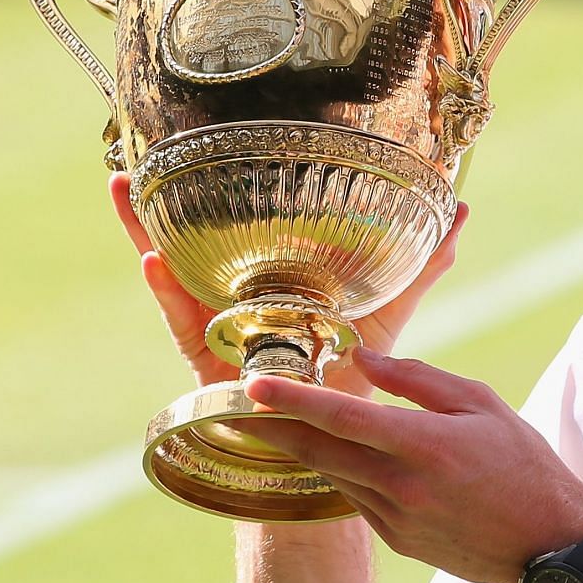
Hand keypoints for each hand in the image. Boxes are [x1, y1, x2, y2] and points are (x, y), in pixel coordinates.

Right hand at [109, 172, 467, 394]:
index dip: (216, 188)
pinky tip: (154, 260)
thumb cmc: (355, 373)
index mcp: (270, 279)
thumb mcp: (388, 310)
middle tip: (135, 160)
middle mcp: (236, 295)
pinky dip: (166, 290)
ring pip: (170, 271)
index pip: (238, 226)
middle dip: (162, 203)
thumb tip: (460, 211)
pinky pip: (182, 319)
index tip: (199, 142)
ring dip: (142, 231)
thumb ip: (420, 265)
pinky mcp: (207, 357)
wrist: (337, 440)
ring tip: (123, 189)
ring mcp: (217, 323)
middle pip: (192, 241)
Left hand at [238, 350, 582, 582]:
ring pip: (336, 476)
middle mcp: (402, 487)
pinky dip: (345, 475)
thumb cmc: (526, 464)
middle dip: (273, 428)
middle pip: (320, 451)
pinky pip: (359, 500)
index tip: (252, 385)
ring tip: (276, 425)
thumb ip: (419, 379)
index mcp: (425, 446)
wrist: (551, 545)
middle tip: (237, 406)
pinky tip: (340, 459)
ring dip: (307, 450)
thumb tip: (365, 359)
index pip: (343, 418)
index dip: (292, 400)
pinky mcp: (398, 542)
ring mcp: (397, 521)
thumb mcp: (483, 404)